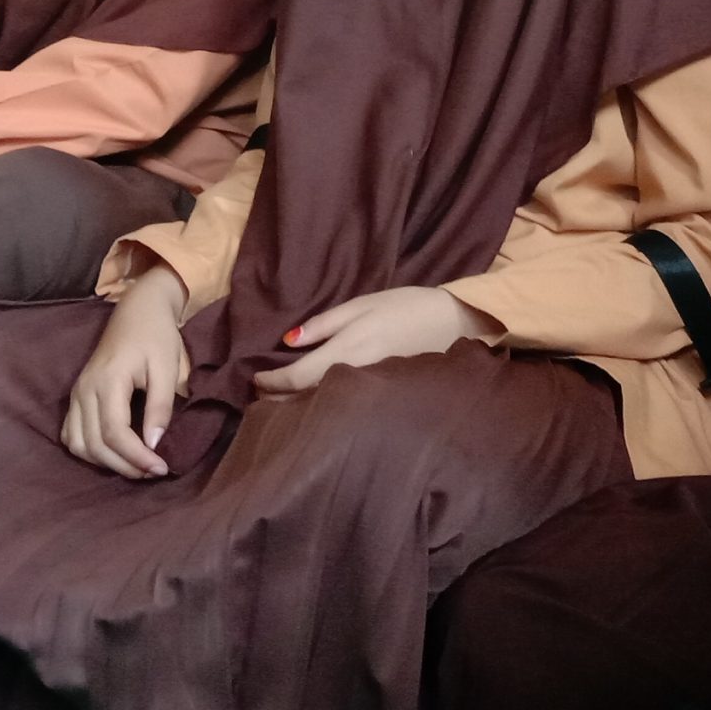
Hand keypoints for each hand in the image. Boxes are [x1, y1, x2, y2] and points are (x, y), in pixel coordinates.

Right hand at [63, 268, 191, 478]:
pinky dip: (88, 451)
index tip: (161, 468)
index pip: (114, 433)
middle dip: (124, 466)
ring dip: (105, 463)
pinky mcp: (76, 396)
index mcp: (108, 380)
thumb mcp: (166, 368)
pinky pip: (71, 434)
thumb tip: (154, 445)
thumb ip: (159, 407)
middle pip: (95, 444)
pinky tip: (112, 453)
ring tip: (135, 465)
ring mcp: (76, 393)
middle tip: (152, 471)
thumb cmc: (156, 336)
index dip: (137, 457)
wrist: (138, 310)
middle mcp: (85, 389)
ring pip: (78, 444)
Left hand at [249, 285, 490, 395]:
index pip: (297, 378)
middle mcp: (357, 378)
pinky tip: (316, 400)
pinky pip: (345, 405)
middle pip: (307, 399)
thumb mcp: (361, 304)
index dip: (272, 384)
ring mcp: (371, 392)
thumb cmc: (405, 307)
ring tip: (282, 399)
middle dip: (280, 399)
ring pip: (325, 405)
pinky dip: (324, 404)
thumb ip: (324, 324)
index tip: (255, 381)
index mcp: (348, 351)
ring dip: (300, 404)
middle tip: (262, 395)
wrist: (455, 323)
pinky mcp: (383, 399)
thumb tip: (288, 342)